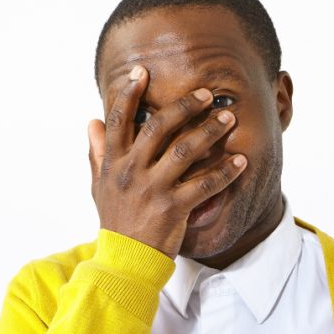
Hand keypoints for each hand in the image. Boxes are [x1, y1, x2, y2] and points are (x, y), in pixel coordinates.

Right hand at [88, 65, 246, 259]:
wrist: (124, 260)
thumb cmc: (115, 219)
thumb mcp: (98, 185)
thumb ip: (97, 152)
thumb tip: (92, 121)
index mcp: (113, 163)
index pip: (119, 120)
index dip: (129, 93)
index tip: (142, 72)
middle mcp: (131, 171)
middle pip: (158, 127)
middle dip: (184, 106)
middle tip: (206, 94)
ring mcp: (152, 189)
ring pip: (184, 151)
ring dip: (209, 131)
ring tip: (229, 118)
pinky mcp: (173, 208)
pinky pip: (204, 185)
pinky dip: (225, 172)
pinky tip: (241, 161)